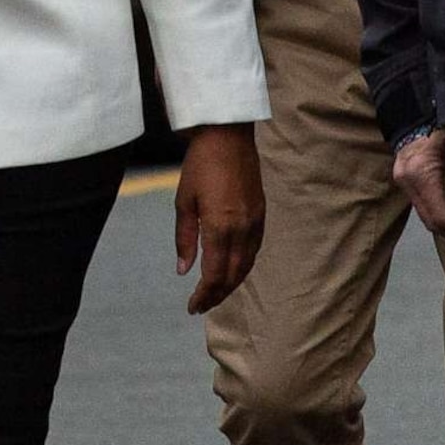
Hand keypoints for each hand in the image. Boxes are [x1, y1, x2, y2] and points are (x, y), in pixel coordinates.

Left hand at [173, 123, 263, 313]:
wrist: (228, 137)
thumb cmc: (200, 166)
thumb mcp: (183, 202)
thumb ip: (184, 239)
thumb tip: (183, 271)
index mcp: (220, 227)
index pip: (214, 275)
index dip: (204, 295)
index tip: (192, 307)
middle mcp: (242, 229)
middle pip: (232, 276)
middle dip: (216, 295)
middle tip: (200, 306)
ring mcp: (255, 222)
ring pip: (246, 266)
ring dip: (231, 284)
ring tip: (214, 294)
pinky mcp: (261, 214)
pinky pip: (254, 250)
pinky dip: (242, 267)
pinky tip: (230, 270)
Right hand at [395, 126, 444, 241]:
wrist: (416, 108)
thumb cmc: (441, 122)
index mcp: (420, 173)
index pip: (441, 217)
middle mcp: (407, 180)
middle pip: (432, 223)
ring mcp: (403, 181)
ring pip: (427, 217)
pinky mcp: (405, 180)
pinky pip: (424, 205)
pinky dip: (443, 212)